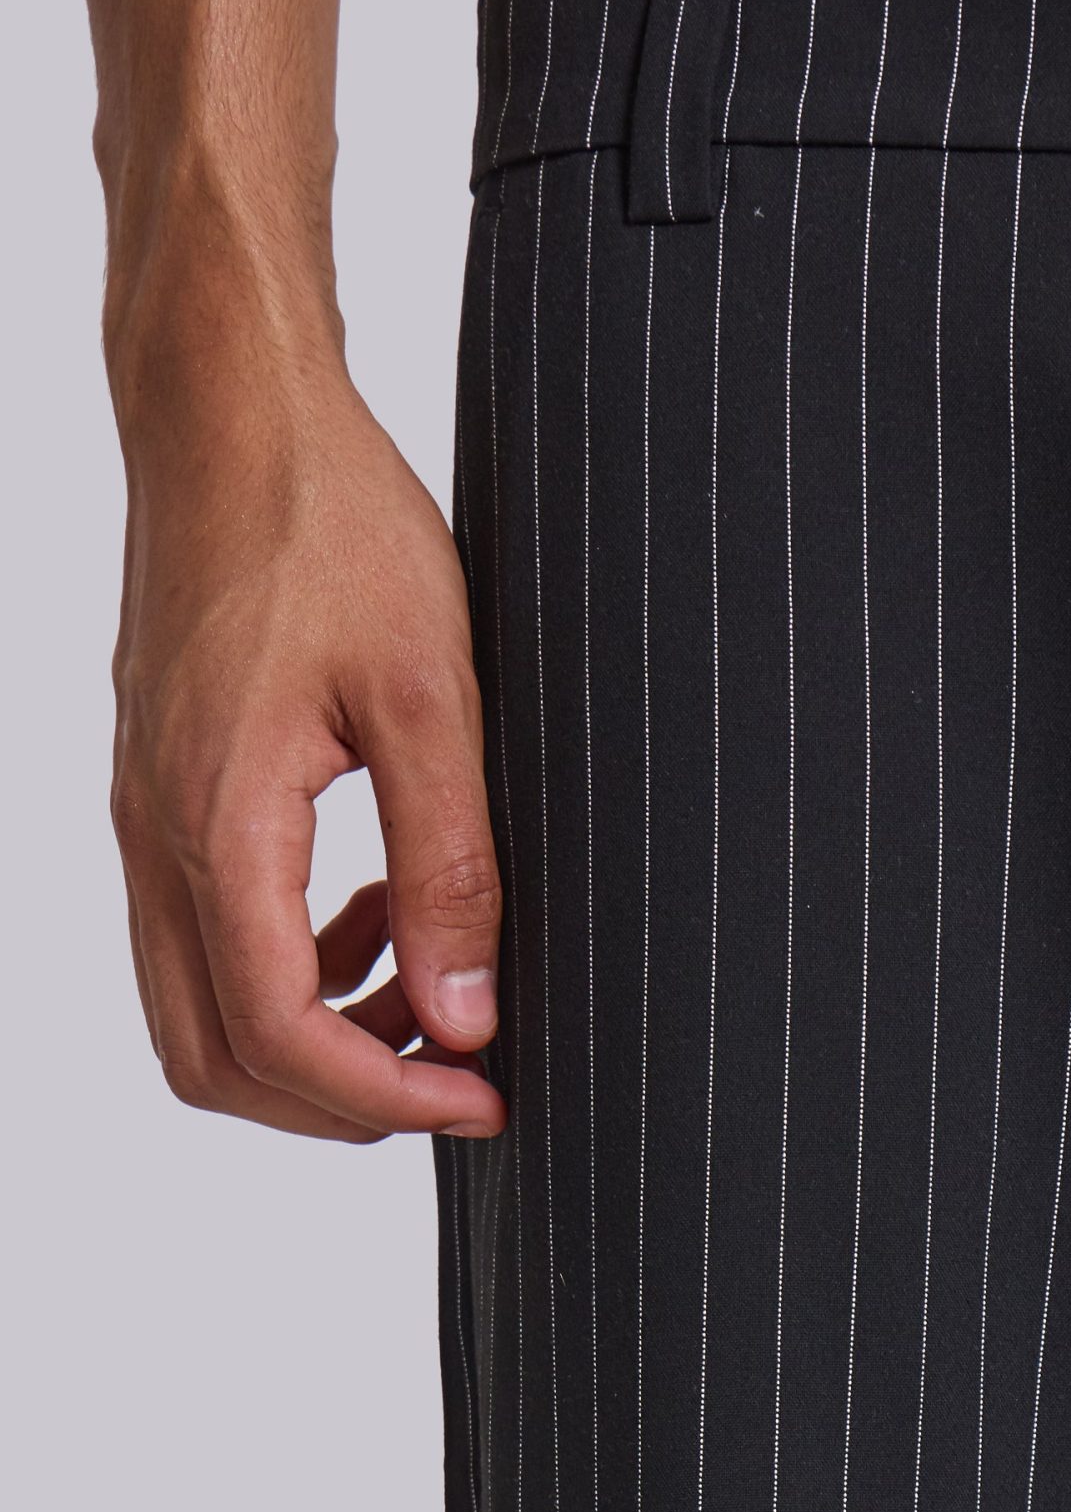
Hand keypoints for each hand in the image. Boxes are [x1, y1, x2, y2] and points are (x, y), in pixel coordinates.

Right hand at [108, 356, 505, 1144]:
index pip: (279, 1034)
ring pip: (200, 1006)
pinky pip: (203, 933)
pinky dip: (291, 963)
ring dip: (315, 1037)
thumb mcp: (432, 693)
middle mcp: (156, 835)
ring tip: (430, 991)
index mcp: (217, 821)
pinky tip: (379, 909)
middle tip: (456, 1083)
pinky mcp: (161, 790)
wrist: (229, 409)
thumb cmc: (330, 520)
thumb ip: (449, 865)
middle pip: (213, 1057)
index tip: (485, 1098)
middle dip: (339, 1102)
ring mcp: (145, 815)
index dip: (388, 1099)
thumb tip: (465, 1015)